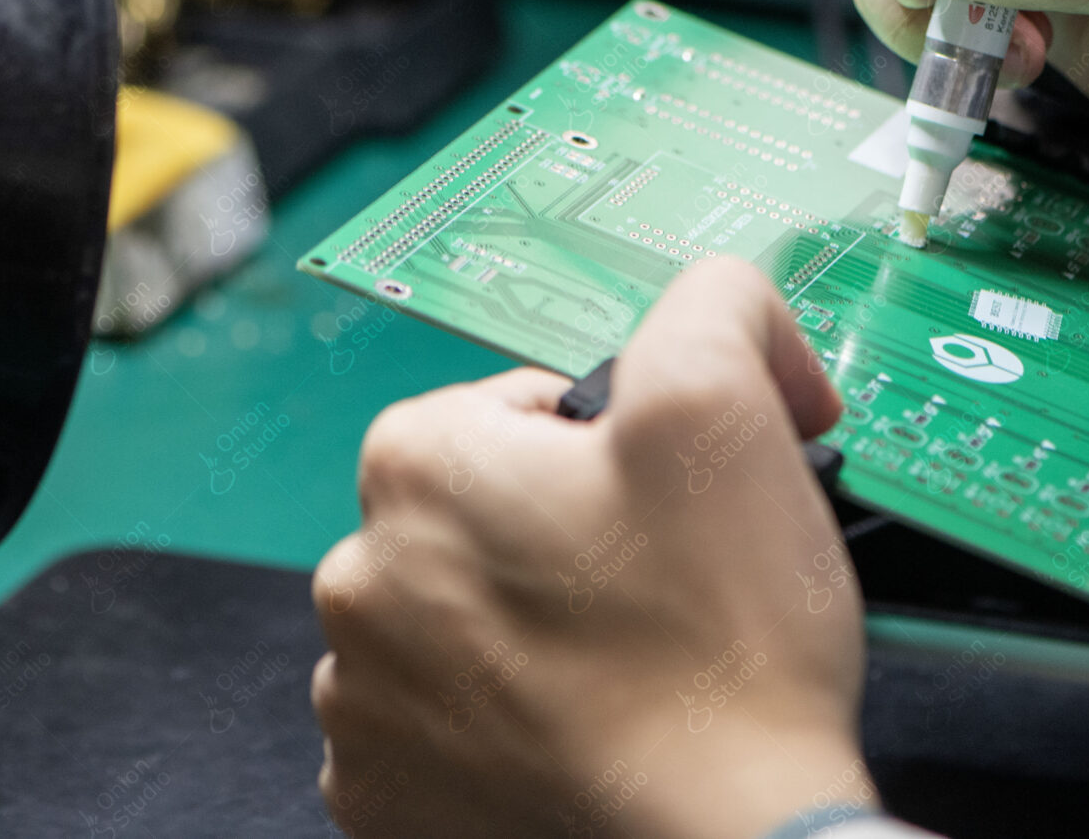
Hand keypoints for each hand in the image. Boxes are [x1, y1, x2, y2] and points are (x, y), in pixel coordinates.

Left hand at [311, 257, 873, 838]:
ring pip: (464, 628)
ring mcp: (365, 707)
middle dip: (569, 540)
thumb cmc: (716, 651)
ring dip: (534, 637)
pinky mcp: (385, 804)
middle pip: (487, 519)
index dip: (616, 451)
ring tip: (630, 670)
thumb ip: (712, 305)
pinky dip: (505, 732)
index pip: (522, 412)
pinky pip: (444, 733)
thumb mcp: (729, 405)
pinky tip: (584, 737)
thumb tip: (717, 300)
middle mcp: (359, 581)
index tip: (668, 503)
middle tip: (663, 588)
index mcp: (415, 464)